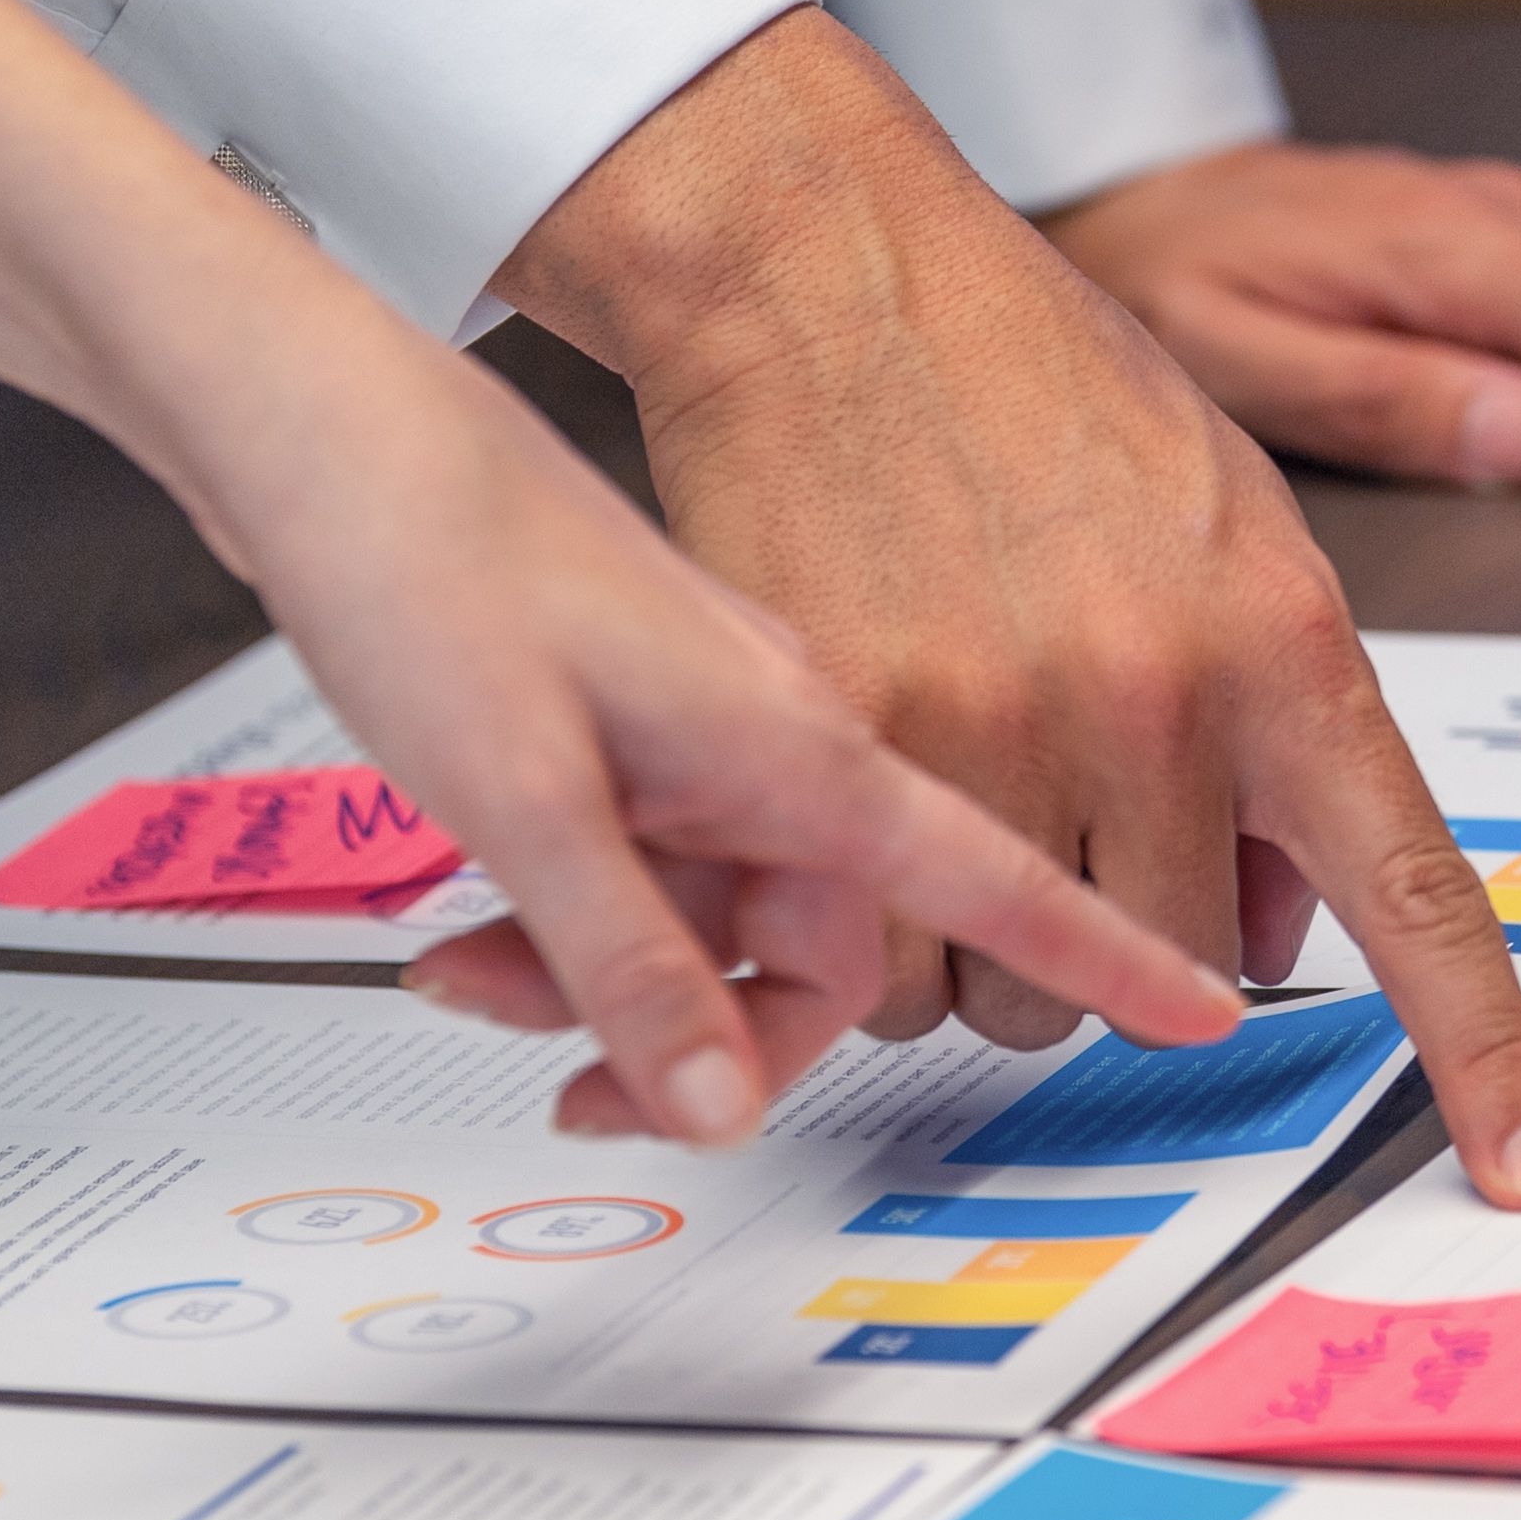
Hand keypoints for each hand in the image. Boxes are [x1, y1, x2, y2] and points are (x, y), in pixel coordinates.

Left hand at [0, 0, 1239, 1148]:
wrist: (316, 409)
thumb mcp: (520, 793)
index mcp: (808, 737)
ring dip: (618, 977)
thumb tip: (719, 1110)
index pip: (1000, 875)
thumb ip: (632, 960)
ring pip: (727, 917)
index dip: (1111, 953)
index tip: (1205, 1016)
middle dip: (705, 1033)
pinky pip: (665, 863)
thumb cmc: (425, 544)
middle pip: (824, 951)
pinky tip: (481, 914)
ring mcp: (724, 723)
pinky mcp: (650, 715)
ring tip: (472, 966)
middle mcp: (793, 732)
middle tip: (570, 1081)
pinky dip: (583, 913)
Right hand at [498, 17, 1520, 1207]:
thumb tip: (1288, 918)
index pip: (1415, 898)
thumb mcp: (1235, 530)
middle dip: (1135, 933)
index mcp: (1289, 647)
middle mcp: (1160, 702)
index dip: (1484, 1056)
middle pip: (1181, 981)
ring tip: (969, 778)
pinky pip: (891, 951)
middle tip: (1080, 806)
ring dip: (999, 937)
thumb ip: (1283, 723)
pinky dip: (881, 923)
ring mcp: (1001, 727)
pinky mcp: (850, 739)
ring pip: (1024, 991)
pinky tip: (878, 796)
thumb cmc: (1044, 388)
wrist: (838, 270)